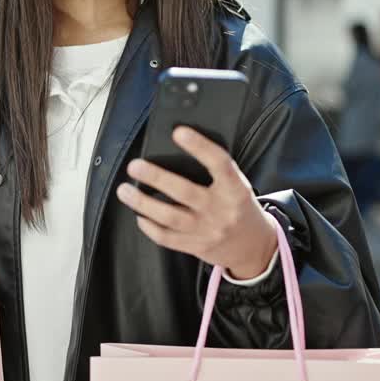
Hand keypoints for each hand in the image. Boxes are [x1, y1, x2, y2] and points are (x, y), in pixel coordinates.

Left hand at [117, 127, 276, 279]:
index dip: (200, 146)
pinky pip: (166, 237)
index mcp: (235, 190)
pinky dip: (149, 226)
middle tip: (135, 165)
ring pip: (169, 217)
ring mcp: (207, 231)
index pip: (219, 163)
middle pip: (185, 192)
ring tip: (125, 190)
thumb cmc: (239, 208)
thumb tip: (178, 148)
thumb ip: (216, 172)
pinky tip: (139, 214)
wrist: (254, 248)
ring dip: (142, 203)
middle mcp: (221, 210)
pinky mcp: (195, 246)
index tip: (179, 132)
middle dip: (156, 178)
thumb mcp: (237, 186)